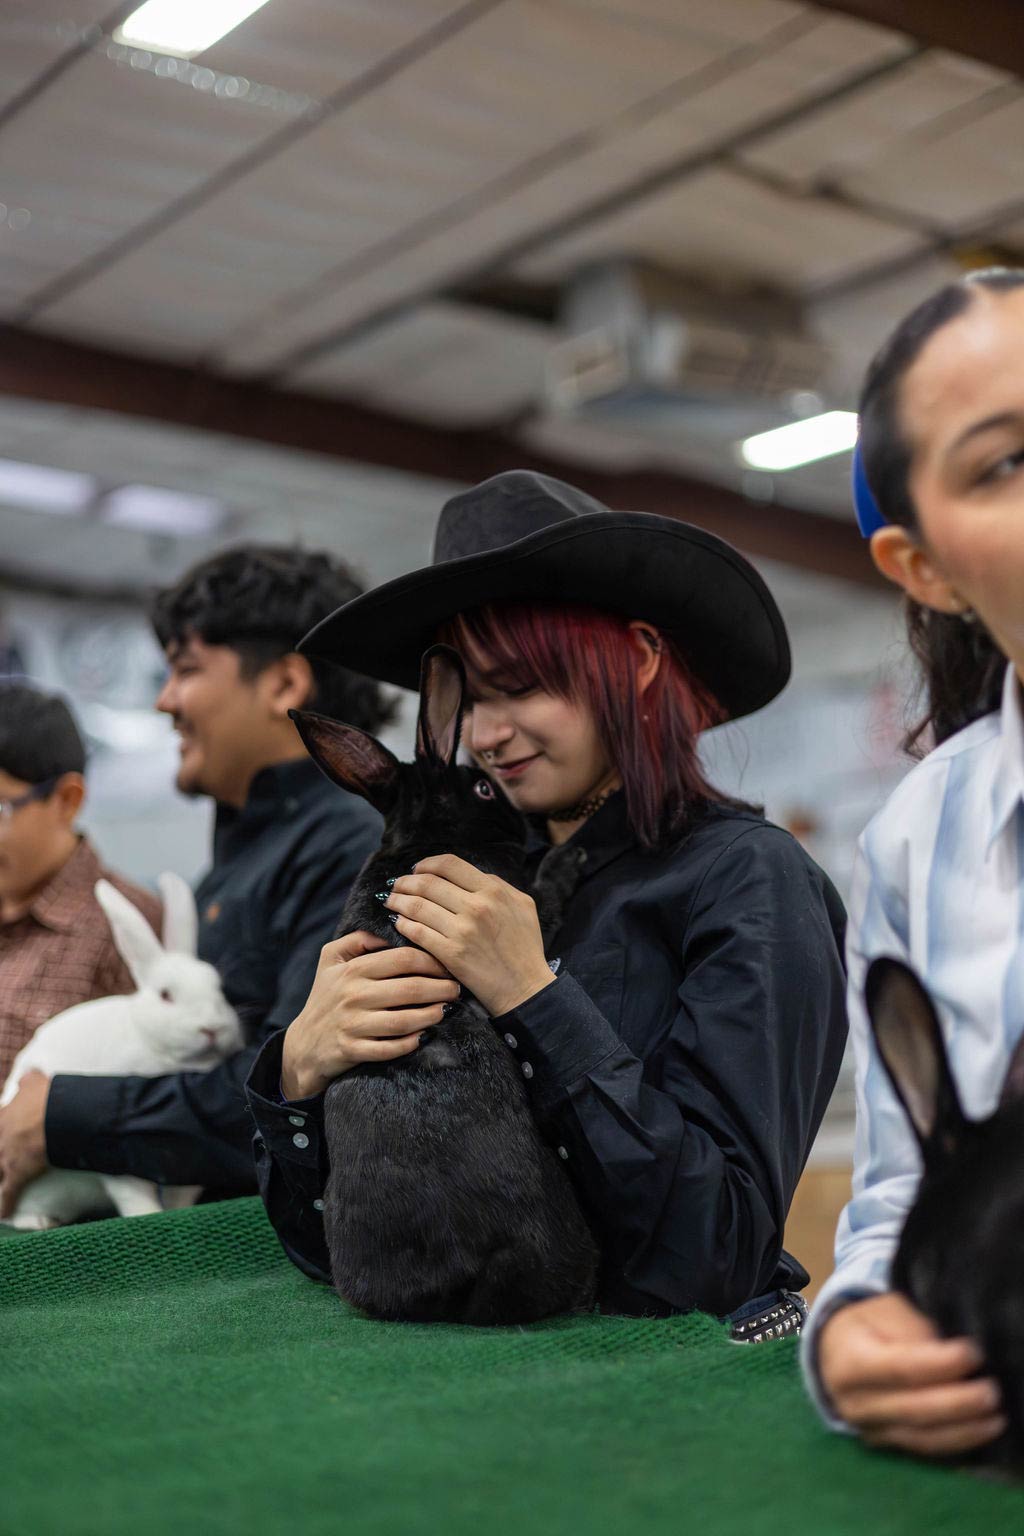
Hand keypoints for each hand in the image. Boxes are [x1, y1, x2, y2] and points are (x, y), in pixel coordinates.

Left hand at [0, 1069, 50, 1217]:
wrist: (58, 1116)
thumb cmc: (47, 1097)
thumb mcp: (35, 1082)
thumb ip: (28, 1082)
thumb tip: (27, 1077)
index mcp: (2, 1118)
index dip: (1, 1131)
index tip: (2, 1136)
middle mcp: (0, 1139)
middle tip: (1, 1161)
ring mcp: (6, 1158)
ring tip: (1, 1185)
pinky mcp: (17, 1174)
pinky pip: (7, 1193)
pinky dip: (5, 1206)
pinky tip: (4, 1214)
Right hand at [280, 929, 459, 1099]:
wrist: (304, 1043)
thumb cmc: (326, 995)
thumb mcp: (331, 958)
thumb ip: (358, 938)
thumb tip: (390, 930)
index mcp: (353, 970)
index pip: (403, 959)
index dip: (432, 961)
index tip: (447, 966)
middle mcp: (353, 995)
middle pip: (410, 989)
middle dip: (440, 988)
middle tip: (457, 989)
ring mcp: (353, 1025)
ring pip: (403, 1021)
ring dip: (431, 1016)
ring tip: (446, 1010)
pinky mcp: (353, 1050)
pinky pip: (388, 1049)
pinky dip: (410, 1043)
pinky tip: (424, 1036)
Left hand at [384, 854, 555, 1017]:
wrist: (526, 989)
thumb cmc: (525, 947)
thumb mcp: (522, 905)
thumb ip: (497, 885)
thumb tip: (467, 875)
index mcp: (493, 891)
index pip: (449, 865)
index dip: (426, 863)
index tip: (417, 869)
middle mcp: (476, 907)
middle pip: (428, 883)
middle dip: (405, 882)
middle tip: (396, 885)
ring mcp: (462, 931)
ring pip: (417, 906)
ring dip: (398, 901)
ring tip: (391, 901)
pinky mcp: (451, 954)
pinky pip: (417, 932)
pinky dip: (403, 924)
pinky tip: (399, 923)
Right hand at [818, 1291, 1004, 1457]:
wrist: (834, 1350)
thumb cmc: (867, 1323)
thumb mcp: (886, 1311)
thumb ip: (915, 1333)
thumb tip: (951, 1358)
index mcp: (849, 1362)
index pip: (899, 1368)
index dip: (939, 1364)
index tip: (974, 1353)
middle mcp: (855, 1403)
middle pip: (912, 1408)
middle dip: (957, 1402)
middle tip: (991, 1392)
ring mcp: (867, 1429)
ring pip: (920, 1437)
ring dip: (963, 1430)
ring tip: (996, 1419)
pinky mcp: (883, 1444)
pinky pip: (922, 1448)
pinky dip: (954, 1442)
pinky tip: (979, 1432)